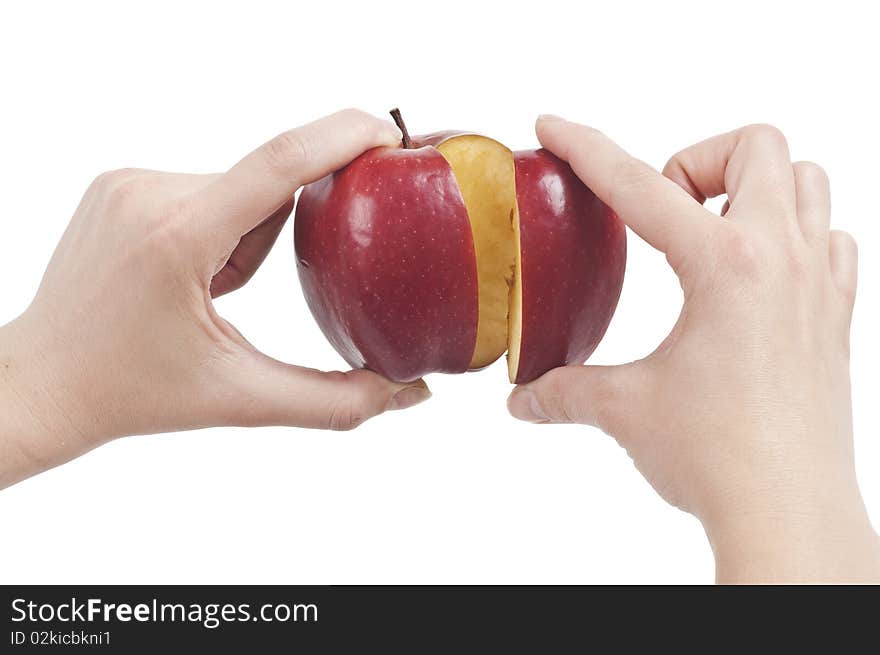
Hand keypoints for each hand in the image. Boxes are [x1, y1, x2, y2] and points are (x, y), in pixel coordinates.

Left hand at [0, 109, 429, 488]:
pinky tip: (175, 273)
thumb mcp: (241, 399)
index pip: (279, 162)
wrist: (44, 383)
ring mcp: (126, 181)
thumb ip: (336, 402)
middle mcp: (148, 193)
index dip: (344, 137)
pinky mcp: (117, 181)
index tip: (390, 135)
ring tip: (197, 291)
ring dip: (241, 235)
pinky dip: (212, 225)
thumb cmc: (133, 393)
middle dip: (269, 242)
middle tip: (223, 301)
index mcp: (178, 239)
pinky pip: (202, 186)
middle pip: (264, 189)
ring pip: (235, 187)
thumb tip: (413, 394)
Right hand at [508, 116, 879, 581]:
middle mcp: (780, 259)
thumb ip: (565, 392)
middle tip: (664, 210)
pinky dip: (798, 232)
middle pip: (757, 145)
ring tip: (711, 233)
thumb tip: (523, 398)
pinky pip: (833, 237)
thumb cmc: (718, 457)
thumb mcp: (624, 409)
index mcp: (724, 266)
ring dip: (755, 186)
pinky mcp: (836, 315)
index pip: (638, 185)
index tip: (555, 128)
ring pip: (807, 179)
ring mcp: (819, 283)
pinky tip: (758, 276)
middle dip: (699, 159)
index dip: (586, 148)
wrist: (788, 511)